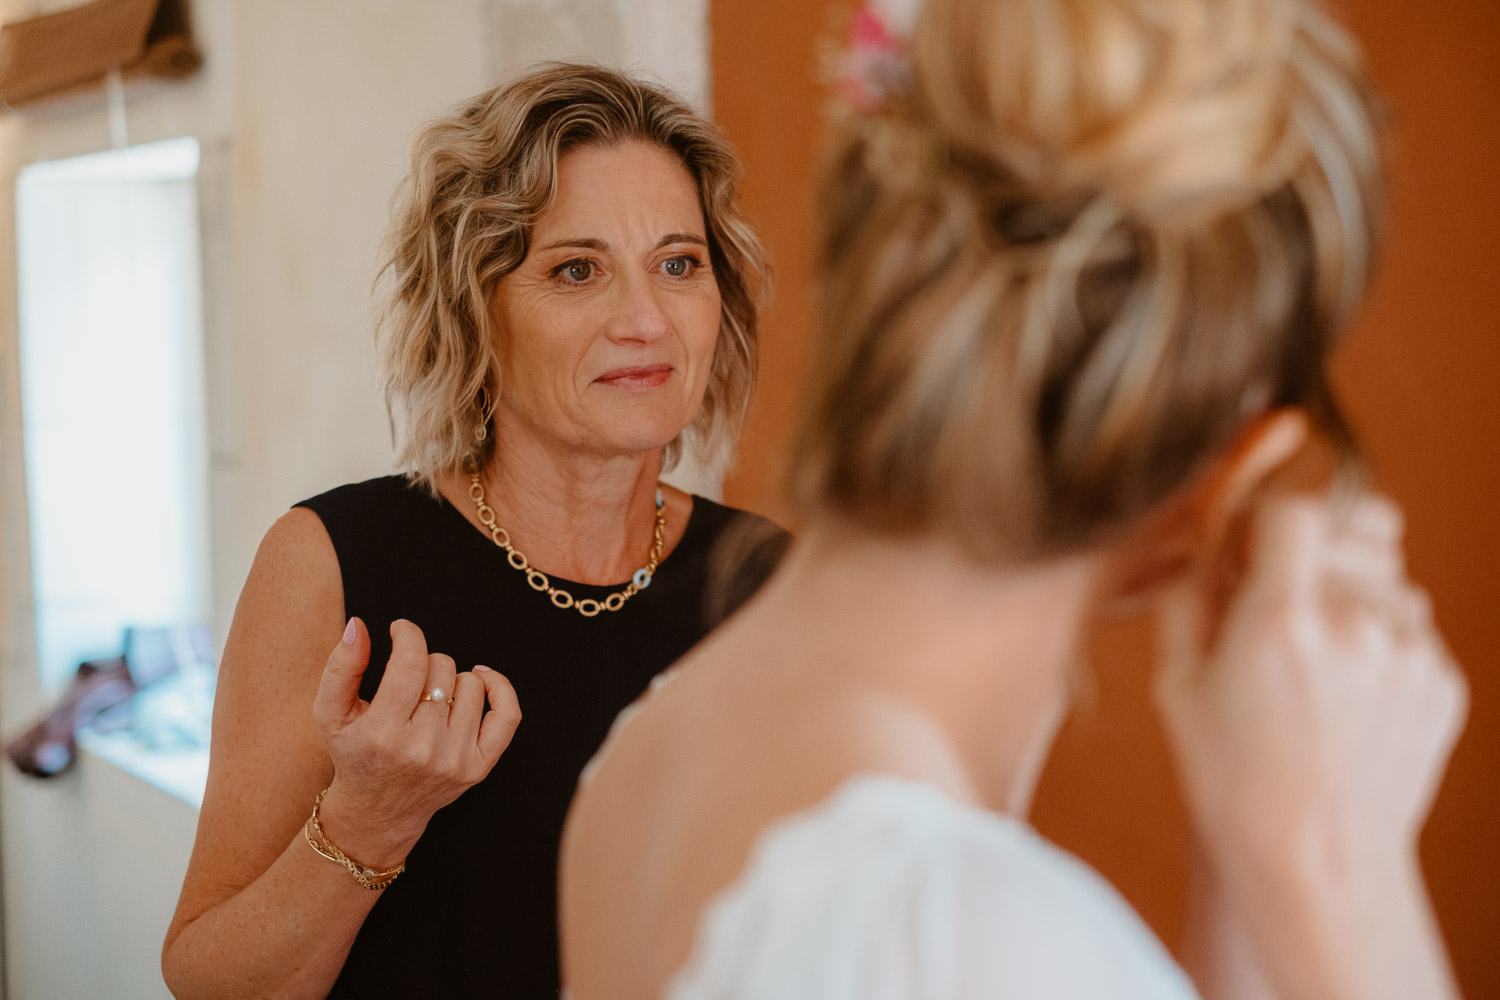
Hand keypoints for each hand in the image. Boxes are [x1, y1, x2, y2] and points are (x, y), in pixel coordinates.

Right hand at [309, 618, 521, 865]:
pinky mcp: (479, 767)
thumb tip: (359, 626)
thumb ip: (341, 667)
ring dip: (451, 679)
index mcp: (383, 733)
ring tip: (431, 697)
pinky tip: (481, 680)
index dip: (409, 635)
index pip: (411, 664)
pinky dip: (499, 688)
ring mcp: (455, 759)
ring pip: (470, 685)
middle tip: (409, 681)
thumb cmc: (354, 753)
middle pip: (441, 670)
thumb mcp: (329, 714)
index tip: (401, 629)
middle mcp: (422, 749)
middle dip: (424, 663)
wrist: (377, 811)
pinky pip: (507, 714)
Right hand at [1155, 493, 1466, 881]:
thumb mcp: (1176, 685)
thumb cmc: (1234, 781)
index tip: (1251, 539)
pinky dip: (1375, 635)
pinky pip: (1408, 622)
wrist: (1319, 863)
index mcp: (1281, 621)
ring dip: (1350, 586)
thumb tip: (1206, 536)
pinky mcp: (1441, 678)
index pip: (1297, 506)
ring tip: (1313, 649)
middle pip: (1355, 522)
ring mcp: (1409, 652)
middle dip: (1312, 543)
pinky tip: (1343, 688)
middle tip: (1280, 590)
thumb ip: (1190, 593)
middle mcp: (1355, 624)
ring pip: (1387, 570)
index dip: (1268, 513)